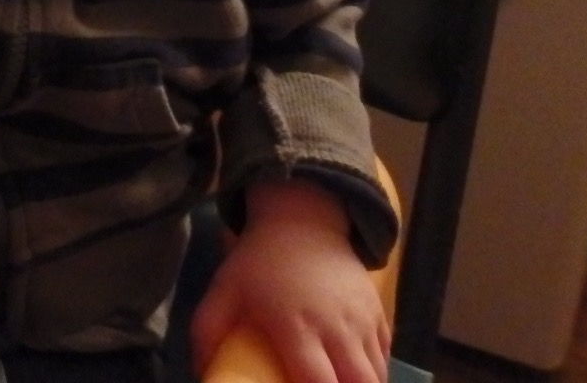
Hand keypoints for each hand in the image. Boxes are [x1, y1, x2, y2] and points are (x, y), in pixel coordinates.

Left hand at [191, 180, 389, 382]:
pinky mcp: (377, 312)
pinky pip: (384, 355)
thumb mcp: (224, 291)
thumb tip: (201, 373)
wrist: (301, 220)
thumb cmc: (259, 262)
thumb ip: (206, 333)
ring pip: (376, 375)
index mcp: (296, 327)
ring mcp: (362, 319)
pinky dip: (374, 372)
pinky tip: (354, 376)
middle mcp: (336, 328)